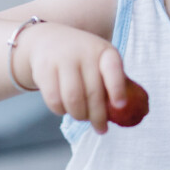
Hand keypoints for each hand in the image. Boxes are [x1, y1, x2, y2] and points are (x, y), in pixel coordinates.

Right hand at [14, 21, 141, 134]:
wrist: (48, 40)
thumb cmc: (83, 58)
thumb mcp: (101, 61)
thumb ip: (113, 82)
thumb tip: (125, 111)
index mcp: (104, 51)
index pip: (113, 69)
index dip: (117, 89)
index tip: (120, 106)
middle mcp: (84, 52)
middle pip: (93, 93)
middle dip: (98, 116)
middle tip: (101, 129)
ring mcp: (62, 59)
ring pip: (73, 99)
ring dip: (79, 115)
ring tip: (82, 118)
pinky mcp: (44, 69)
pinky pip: (54, 100)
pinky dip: (61, 111)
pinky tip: (66, 109)